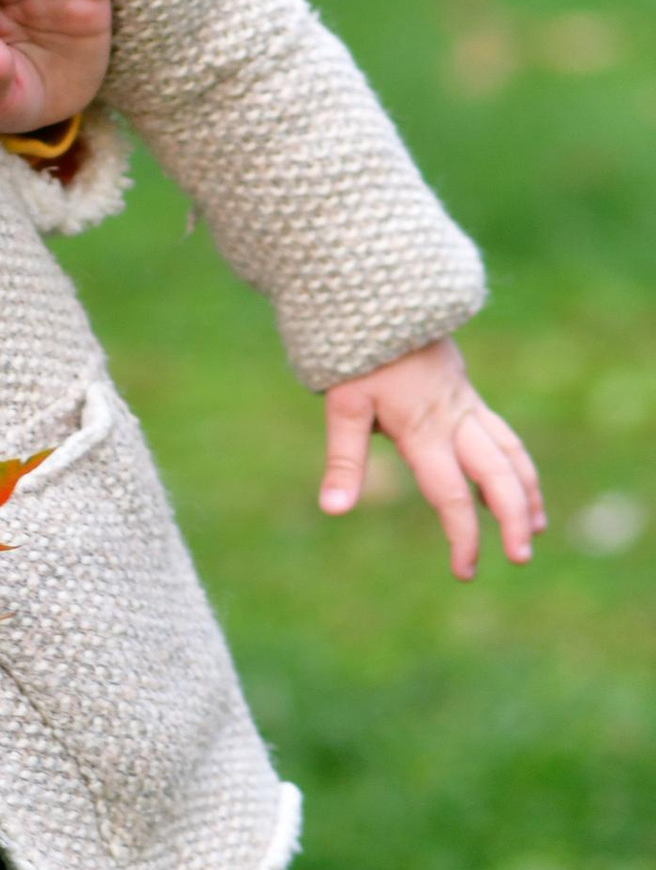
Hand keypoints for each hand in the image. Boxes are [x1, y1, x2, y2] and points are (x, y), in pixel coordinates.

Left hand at [319, 336, 544, 580]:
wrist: (381, 299)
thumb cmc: (356, 356)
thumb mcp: (342, 407)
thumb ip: (344, 461)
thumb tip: (333, 511)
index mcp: (423, 430)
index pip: (450, 494)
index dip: (461, 536)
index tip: (465, 570)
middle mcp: (454, 420)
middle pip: (497, 476)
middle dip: (513, 518)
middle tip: (521, 558)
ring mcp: (466, 406)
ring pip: (510, 453)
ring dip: (526, 492)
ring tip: (536, 527)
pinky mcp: (467, 395)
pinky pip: (503, 435)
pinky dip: (517, 464)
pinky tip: (517, 483)